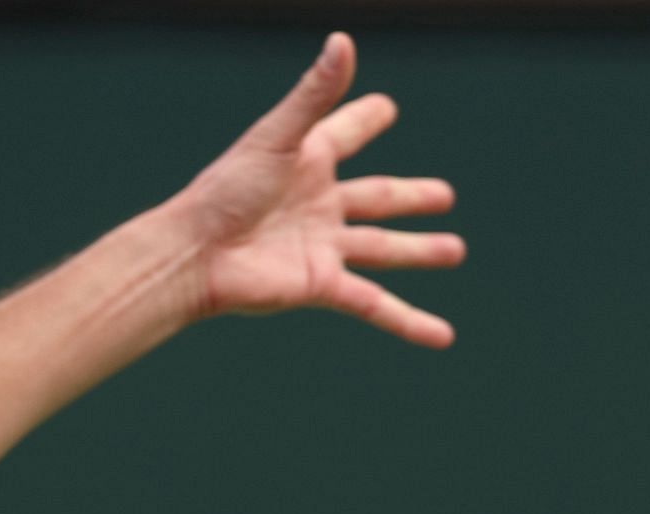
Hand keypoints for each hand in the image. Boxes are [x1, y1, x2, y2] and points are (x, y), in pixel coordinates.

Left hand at [165, 32, 464, 346]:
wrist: (195, 255)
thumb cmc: (223, 192)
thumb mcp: (275, 138)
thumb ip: (314, 96)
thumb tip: (343, 41)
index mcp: (308, 162)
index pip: (346, 133)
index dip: (364, 119)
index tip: (384, 109)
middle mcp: (319, 205)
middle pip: (378, 198)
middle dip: (410, 197)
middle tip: (444, 196)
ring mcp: (324, 247)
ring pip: (384, 249)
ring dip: (420, 251)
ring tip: (454, 251)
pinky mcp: (322, 285)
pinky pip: (375, 304)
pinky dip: (409, 321)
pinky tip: (441, 335)